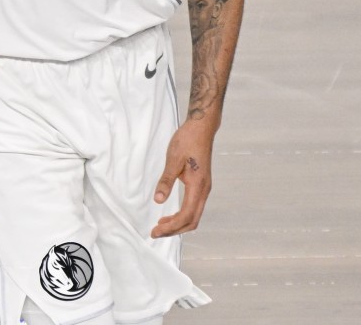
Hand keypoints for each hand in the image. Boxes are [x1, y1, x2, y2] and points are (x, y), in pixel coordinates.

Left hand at [151, 119, 215, 237]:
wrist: (201, 128)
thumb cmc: (188, 140)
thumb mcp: (173, 159)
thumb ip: (166, 181)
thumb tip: (158, 200)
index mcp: (198, 185)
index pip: (186, 216)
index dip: (171, 227)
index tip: (155, 231)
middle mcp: (204, 190)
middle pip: (192, 221)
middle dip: (174, 230)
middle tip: (155, 233)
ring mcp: (204, 188)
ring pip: (194, 216)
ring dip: (178, 224)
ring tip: (161, 225)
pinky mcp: (202, 185)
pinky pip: (194, 208)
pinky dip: (182, 216)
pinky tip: (170, 215)